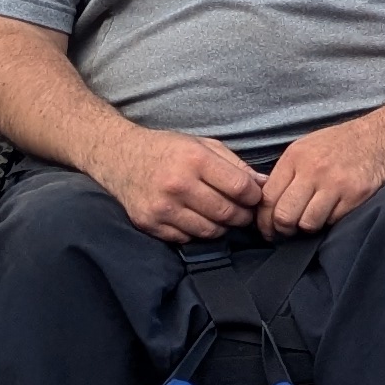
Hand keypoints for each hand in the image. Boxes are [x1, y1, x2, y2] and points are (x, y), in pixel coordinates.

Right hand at [90, 126, 266, 242]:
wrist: (119, 157)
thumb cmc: (167, 149)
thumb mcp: (203, 145)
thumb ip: (235, 164)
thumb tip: (264, 184)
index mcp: (195, 160)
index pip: (240, 188)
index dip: (254, 196)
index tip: (255, 196)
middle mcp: (177, 185)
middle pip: (227, 213)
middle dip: (242, 215)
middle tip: (243, 211)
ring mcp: (162, 207)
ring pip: (209, 230)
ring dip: (222, 226)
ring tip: (220, 215)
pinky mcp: (149, 224)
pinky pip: (187, 238)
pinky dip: (197, 232)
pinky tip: (196, 218)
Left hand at [258, 109, 384, 236]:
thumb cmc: (343, 143)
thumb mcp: (307, 147)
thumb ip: (287, 173)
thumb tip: (266, 204)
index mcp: (295, 156)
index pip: (268, 198)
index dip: (263, 220)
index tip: (267, 229)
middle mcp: (313, 169)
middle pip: (284, 215)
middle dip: (282, 230)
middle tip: (286, 233)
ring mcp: (336, 183)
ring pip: (307, 224)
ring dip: (308, 227)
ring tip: (313, 220)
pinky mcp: (356, 195)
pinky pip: (333, 221)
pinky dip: (331, 221)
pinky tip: (334, 210)